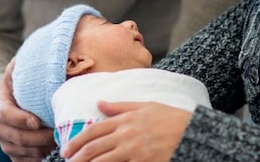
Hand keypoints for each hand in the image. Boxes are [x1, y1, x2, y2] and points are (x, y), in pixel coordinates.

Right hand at [0, 59, 55, 160]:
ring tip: (59, 140)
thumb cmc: (20, 80)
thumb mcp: (20, 68)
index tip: (36, 121)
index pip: (5, 114)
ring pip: (21, 151)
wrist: (9, 99)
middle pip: (15, 137)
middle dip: (38, 137)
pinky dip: (37, 159)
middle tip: (58, 132)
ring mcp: (4, 141)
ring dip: (40, 149)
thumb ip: (30, 63)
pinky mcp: (13, 152)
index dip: (20, 119)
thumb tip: (53, 54)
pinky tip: (51, 151)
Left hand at [61, 101, 190, 161]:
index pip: (94, 130)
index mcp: (125, 119)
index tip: (67, 149)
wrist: (193, 132)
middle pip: (95, 148)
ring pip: (104, 161)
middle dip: (78, 156)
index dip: (77, 141)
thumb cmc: (170, 117)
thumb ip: (119, 107)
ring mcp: (135, 151)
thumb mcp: (145, 106)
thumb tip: (99, 103)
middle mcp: (127, 135)